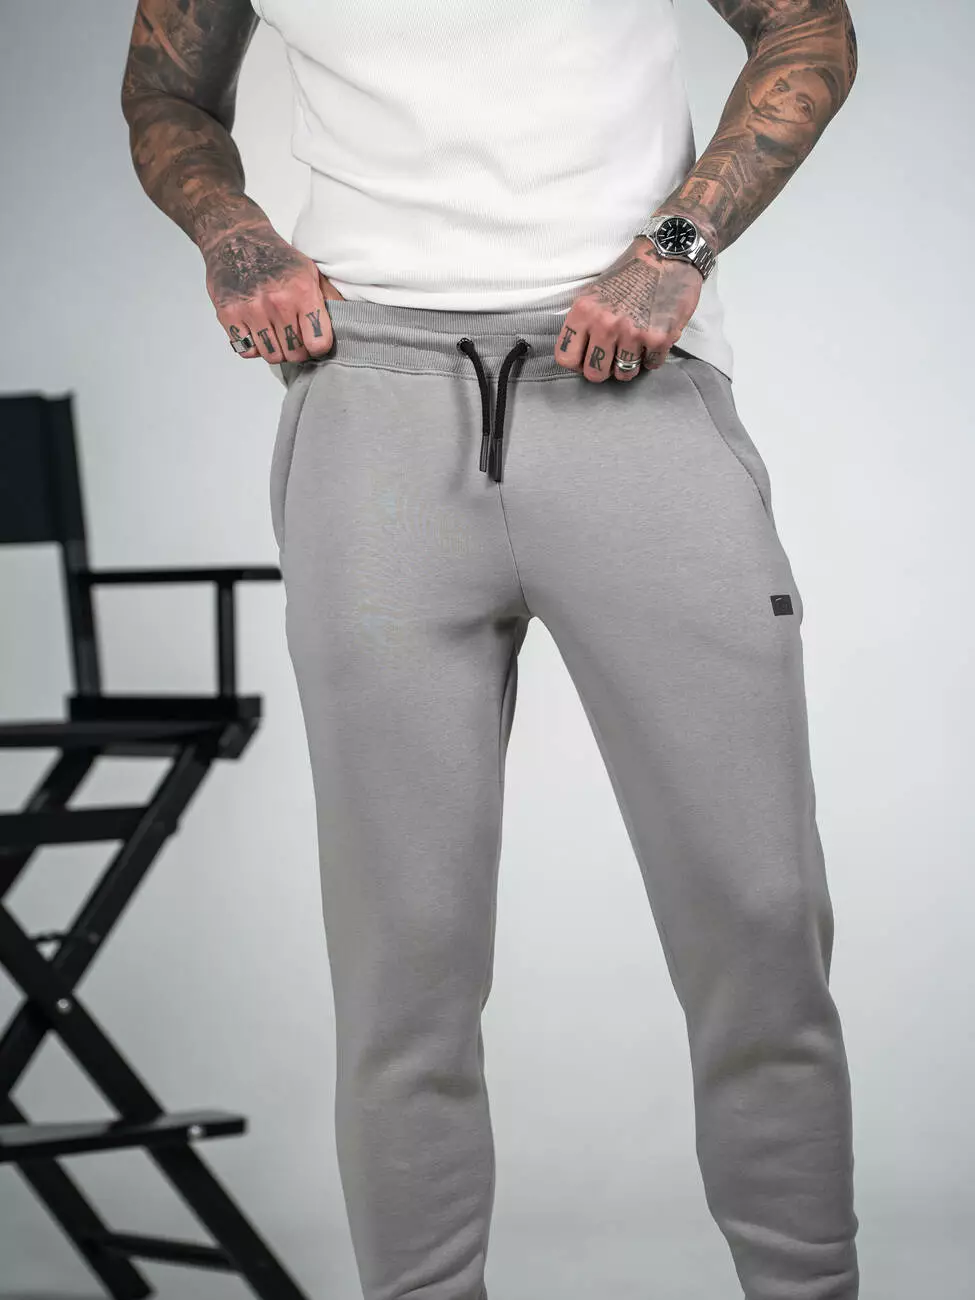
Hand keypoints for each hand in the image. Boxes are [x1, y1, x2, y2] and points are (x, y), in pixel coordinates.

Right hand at [203, 222, 345, 364]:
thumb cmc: (276, 258)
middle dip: (298, 350)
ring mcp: (251, 310)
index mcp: (302, 292)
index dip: (318, 347)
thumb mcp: (310, 272)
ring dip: (276, 350)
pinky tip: (258, 331)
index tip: (314, 342)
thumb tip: (352, 322)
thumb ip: (329, 299)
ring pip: (272, 356)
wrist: (236, 239)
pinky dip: (253, 347)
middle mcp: (277, 303)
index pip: (318, 343)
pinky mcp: (229, 315)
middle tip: (294, 338)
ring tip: (276, 334)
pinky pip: (247, 351)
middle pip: (295, 353)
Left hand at [554, 237, 702, 382]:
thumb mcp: (595, 292)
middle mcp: (606, 324)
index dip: (578, 363)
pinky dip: (654, 357)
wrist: (668, 253)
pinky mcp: (659, 337)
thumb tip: (581, 353)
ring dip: (631, 364)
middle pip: (595, 374)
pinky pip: (652, 365)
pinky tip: (654, 340)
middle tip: (614, 357)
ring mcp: (633, 332)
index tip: (588, 357)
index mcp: (585, 311)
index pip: (566, 358)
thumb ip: (585, 322)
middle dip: (605, 370)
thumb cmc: (632, 272)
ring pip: (624, 374)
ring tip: (636, 347)